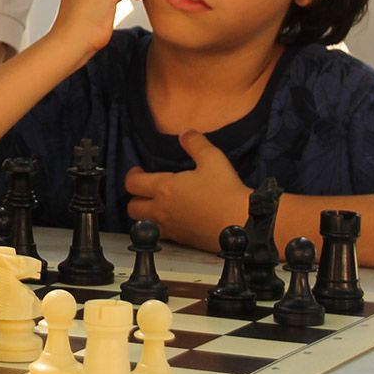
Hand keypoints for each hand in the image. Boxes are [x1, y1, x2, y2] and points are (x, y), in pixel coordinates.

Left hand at [124, 130, 245, 248]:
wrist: (241, 224)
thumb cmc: (225, 191)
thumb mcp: (212, 158)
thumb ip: (195, 143)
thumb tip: (184, 133)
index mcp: (164, 188)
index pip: (132, 183)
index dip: (131, 175)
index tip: (139, 170)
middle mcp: (161, 210)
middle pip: (131, 207)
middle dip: (135, 197)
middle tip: (146, 189)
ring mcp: (169, 228)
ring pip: (143, 223)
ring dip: (144, 214)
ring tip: (156, 205)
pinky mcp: (180, 241)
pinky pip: (160, 235)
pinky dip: (159, 227)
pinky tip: (172, 219)